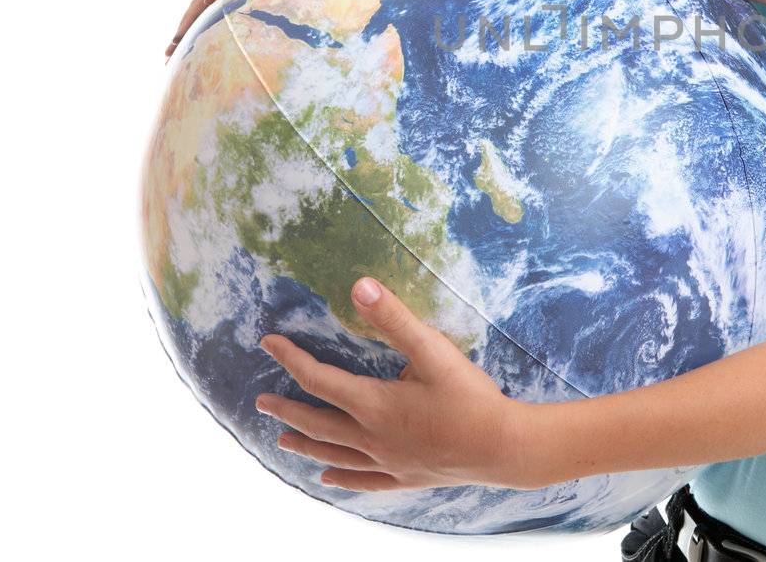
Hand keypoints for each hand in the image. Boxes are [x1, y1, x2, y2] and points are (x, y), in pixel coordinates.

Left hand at [255, 277, 528, 491]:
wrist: (503, 446)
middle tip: (262, 401)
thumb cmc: (470, 397)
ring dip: (305, 445)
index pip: (319, 379)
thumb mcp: (433, 350)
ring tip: (283, 440)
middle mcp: (372, 437)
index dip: (291, 359)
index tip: (269, 343)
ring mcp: (387, 461)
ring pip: (333, 454)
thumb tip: (360, 286)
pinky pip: (362, 481)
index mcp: (374, 404)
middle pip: (317, 423)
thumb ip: (394, 318)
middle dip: (287, 409)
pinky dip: (341, 478)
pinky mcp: (404, 477)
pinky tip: (328, 478)